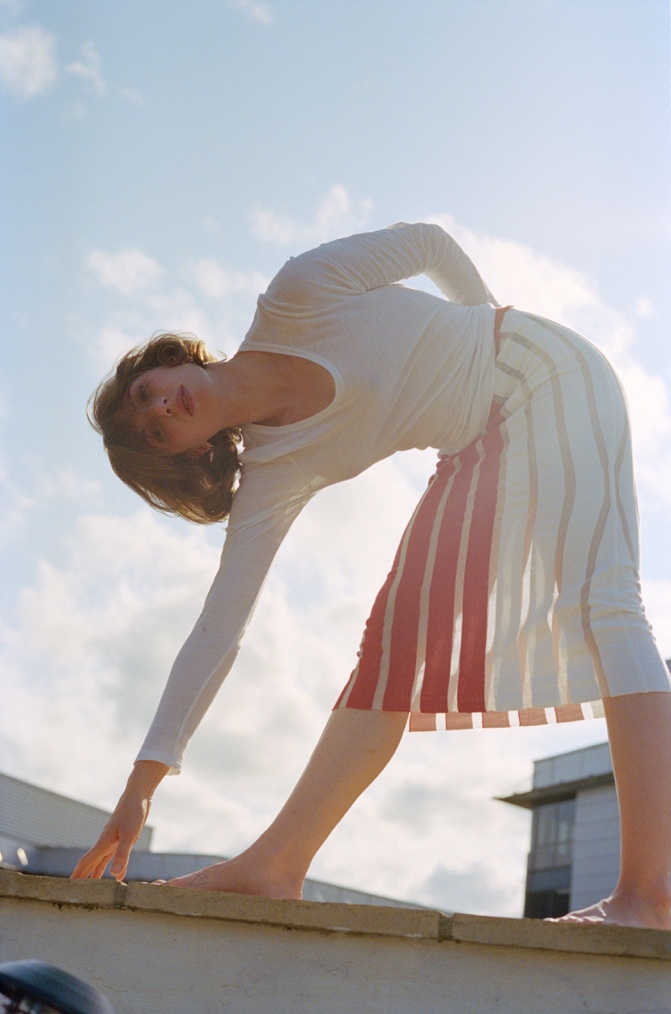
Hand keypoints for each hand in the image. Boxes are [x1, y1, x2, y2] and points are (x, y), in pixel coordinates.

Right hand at [70, 761, 168, 881]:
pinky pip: (115, 856)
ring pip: (101, 861)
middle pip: (91, 863)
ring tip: (93, 888)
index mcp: (103, 844)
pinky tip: (118, 877)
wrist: (138, 795)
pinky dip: (115, 867)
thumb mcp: (129, 835)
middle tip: (75, 892)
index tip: (67, 888)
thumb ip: (122, 855)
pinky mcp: (122, 838)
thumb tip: (114, 876)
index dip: (77, 876)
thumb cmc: (132, 812)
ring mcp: (113, 840)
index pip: (86, 863)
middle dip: (82, 877)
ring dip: (96, 874)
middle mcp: (105, 843)